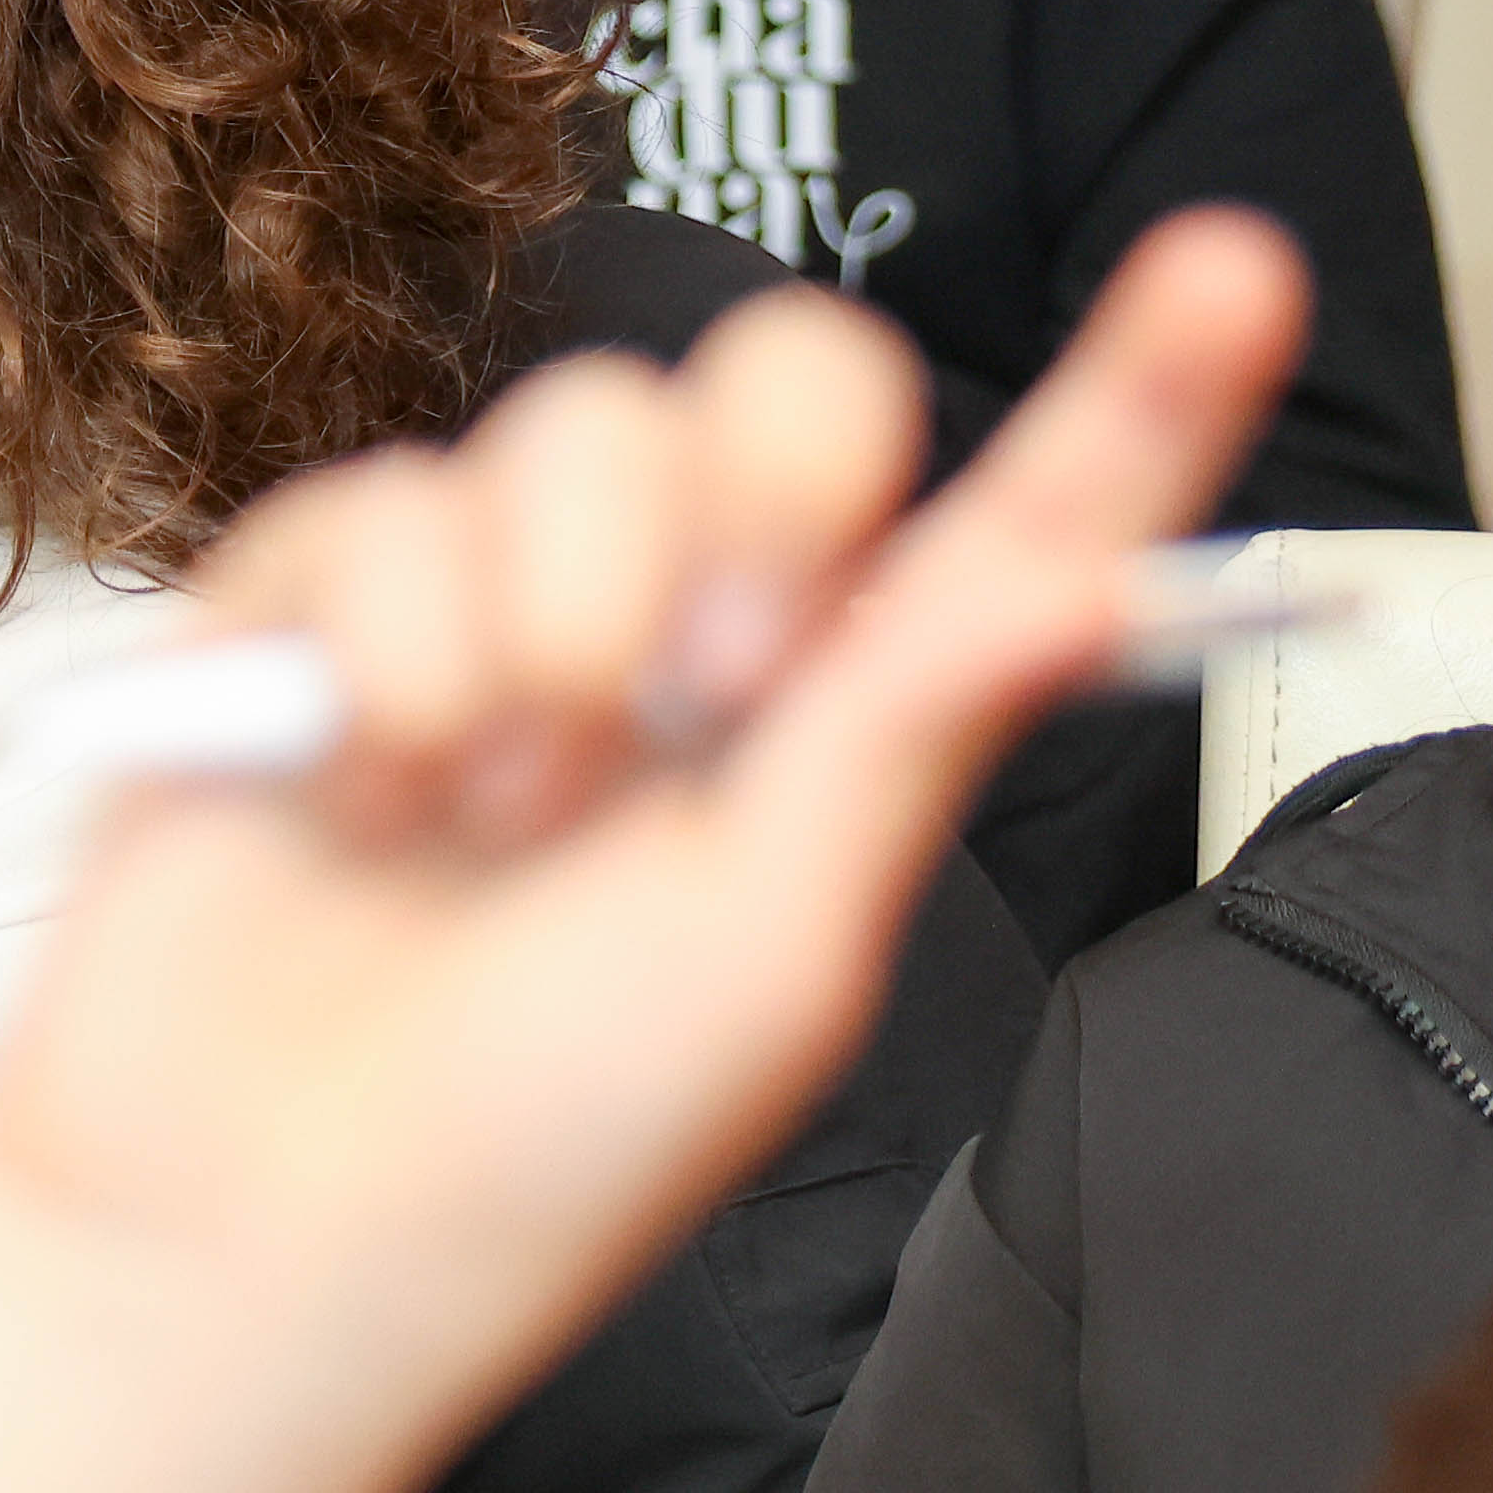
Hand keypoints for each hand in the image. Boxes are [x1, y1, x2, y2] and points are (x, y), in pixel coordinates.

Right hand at [0, 209, 1310, 1492]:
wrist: (260, 1219)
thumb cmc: (538, 1144)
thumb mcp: (774, 956)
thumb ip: (905, 731)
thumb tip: (1081, 575)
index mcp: (837, 727)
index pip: (1013, 522)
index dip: (1130, 393)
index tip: (1233, 272)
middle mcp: (676, 631)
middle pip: (775, 395)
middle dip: (762, 509)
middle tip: (709, 694)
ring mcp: (486, 599)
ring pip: (570, 431)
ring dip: (545, 631)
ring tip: (489, 816)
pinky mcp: (307, 602)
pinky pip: (380, 502)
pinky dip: (383, 664)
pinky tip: (361, 797)